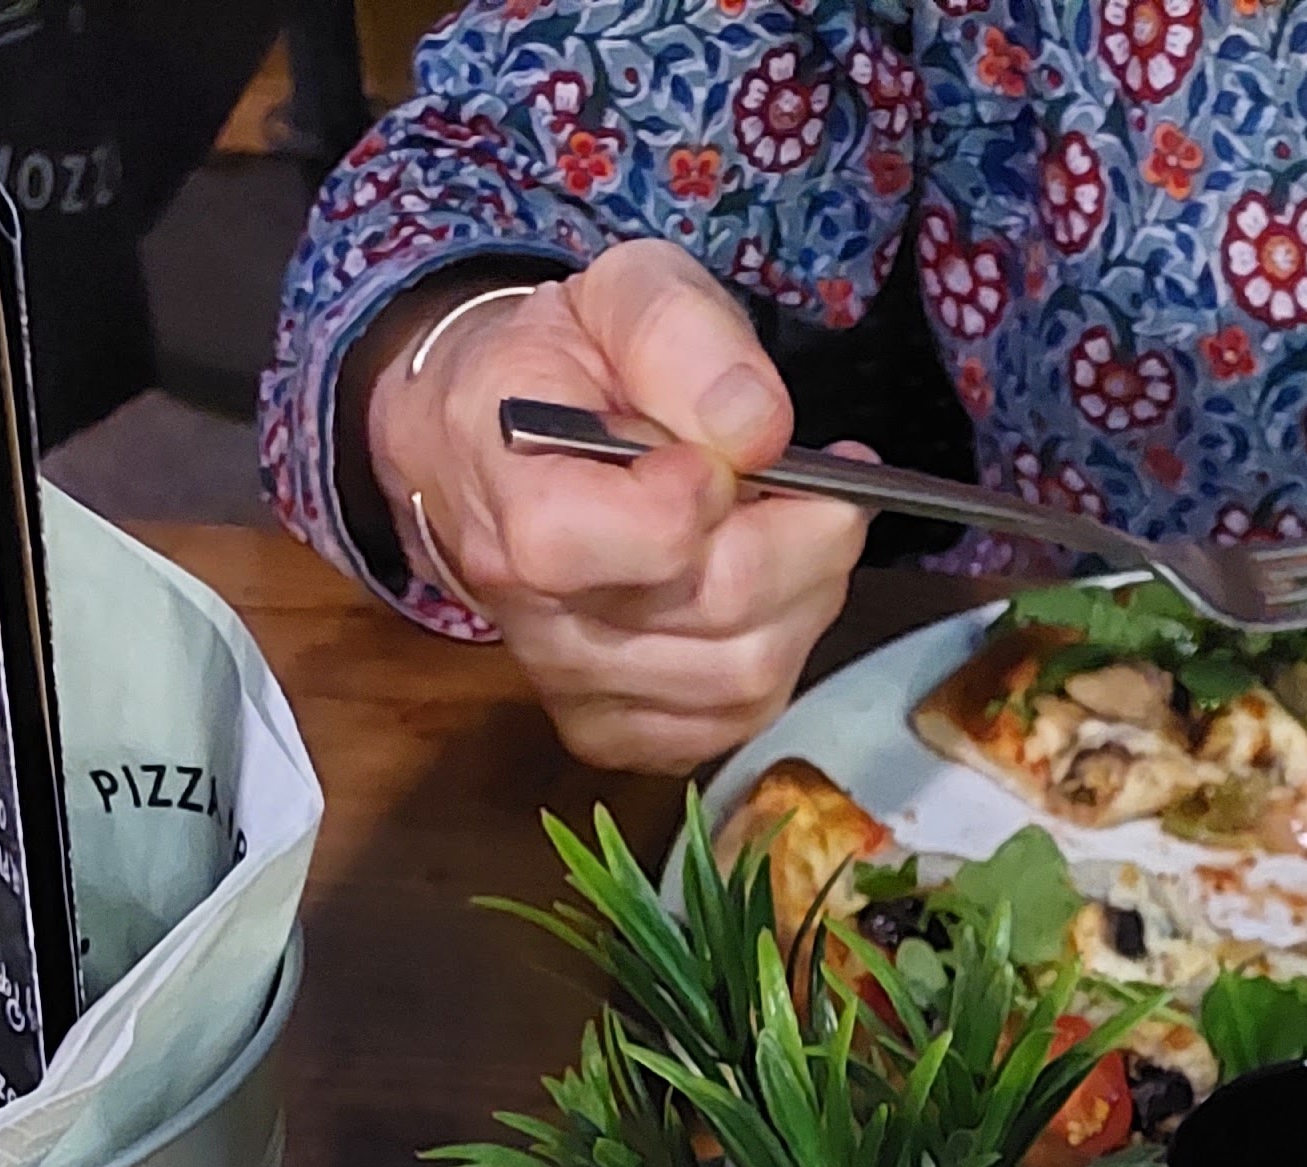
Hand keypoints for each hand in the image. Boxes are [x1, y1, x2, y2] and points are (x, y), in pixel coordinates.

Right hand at [372, 240, 868, 768]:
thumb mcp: (616, 294)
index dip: (726, 489)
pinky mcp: (611, 732)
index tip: (739, 445)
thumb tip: (759, 430)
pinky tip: (765, 594)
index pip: (655, 537)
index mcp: (518, 502)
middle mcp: (536, 617)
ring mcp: (571, 688)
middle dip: (808, 539)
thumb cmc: (559, 366)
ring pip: (745, 678)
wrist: (483, 444)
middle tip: (823, 483)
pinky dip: (778, 654)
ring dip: (806, 599)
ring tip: (792, 529)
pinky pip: (733, 723)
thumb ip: (683, 335)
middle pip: (724, 611)